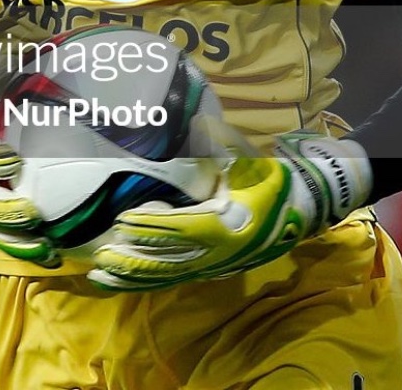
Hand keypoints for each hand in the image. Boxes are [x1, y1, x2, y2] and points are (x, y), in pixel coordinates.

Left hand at [88, 133, 371, 290]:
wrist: (301, 210)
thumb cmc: (270, 182)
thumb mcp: (247, 163)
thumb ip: (218, 146)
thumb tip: (195, 122)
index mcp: (228, 222)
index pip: (185, 228)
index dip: (154, 227)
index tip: (124, 222)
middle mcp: (219, 251)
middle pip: (170, 260)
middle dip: (133, 259)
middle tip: (100, 256)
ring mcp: (214, 264)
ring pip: (167, 274)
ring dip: (133, 275)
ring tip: (100, 275)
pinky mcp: (210, 269)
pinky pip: (173, 278)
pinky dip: (146, 280)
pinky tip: (123, 280)